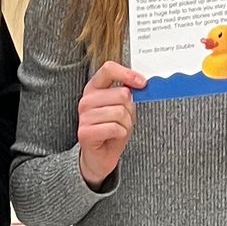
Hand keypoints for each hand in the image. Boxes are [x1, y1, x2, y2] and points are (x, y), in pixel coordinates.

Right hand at [77, 60, 144, 185]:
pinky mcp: (85, 132)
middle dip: (130, 109)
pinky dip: (121, 134)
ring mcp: (84, 116)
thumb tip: (141, 83)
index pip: (108, 69)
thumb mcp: (123, 108)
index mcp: (94, 88)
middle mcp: (86, 100)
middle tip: (124, 119)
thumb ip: (128, 94)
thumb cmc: (112, 129)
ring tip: (118, 129)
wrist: (100, 156)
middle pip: (121, 93)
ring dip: (126, 124)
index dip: (127, 74)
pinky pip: (114, 127)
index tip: (142, 83)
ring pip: (120, 112)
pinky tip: (114, 137)